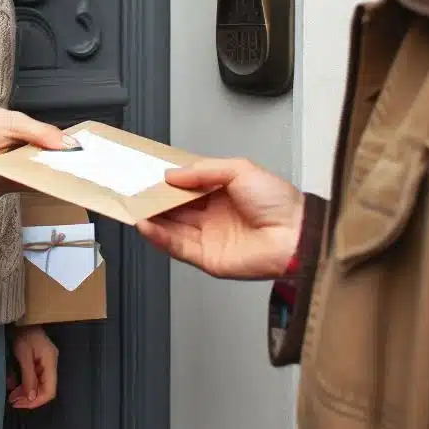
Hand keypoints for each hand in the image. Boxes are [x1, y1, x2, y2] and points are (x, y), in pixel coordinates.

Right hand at [0, 108, 76, 195]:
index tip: (75, 167)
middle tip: (79, 161)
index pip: (28, 176)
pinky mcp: (6, 187)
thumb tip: (69, 145)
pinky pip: (28, 180)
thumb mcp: (11, 120)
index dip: (51, 171)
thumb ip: (39, 132)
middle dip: (53, 171)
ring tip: (68, 159)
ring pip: (32, 182)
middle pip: (31, 182)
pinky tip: (51, 161)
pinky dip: (39, 170)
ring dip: (47, 170)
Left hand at [7, 326, 58, 409]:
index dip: (36, 401)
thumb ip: (28, 377)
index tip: (20, 404)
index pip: (50, 390)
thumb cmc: (23, 334)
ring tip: (10, 395)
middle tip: (12, 400)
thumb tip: (31, 398)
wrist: (21, 321)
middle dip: (28, 398)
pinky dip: (23, 383)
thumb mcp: (23, 355)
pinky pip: (33, 378)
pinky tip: (12, 384)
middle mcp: (51, 364)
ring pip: (38, 385)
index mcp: (50, 362)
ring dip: (24, 392)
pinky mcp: (38, 362)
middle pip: (44, 389)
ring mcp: (45, 363)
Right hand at [135, 158, 304, 279]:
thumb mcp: (240, 170)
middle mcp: (212, 215)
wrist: (296, 235)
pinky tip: (145, 225)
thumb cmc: (278, 202)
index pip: (186, 187)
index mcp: (221, 193)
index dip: (167, 182)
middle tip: (132, 191)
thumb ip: (203, 170)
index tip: (147, 174)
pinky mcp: (207, 258)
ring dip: (151, 218)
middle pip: (174, 208)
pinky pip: (177, 246)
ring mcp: (208, 237)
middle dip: (153, 200)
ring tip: (132, 207)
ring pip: (171, 227)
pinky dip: (159, 237)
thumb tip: (172, 174)